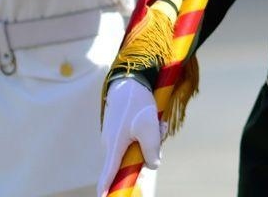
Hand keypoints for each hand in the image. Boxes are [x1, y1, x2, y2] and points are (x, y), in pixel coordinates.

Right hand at [98, 78, 162, 196]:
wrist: (129, 81)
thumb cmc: (137, 104)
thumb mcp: (149, 127)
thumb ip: (152, 149)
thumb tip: (153, 165)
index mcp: (115, 146)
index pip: (109, 173)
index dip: (107, 188)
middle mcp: (111, 145)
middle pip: (131, 161)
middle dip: (149, 151)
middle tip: (160, 129)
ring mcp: (115, 138)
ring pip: (137, 148)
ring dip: (151, 138)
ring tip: (158, 121)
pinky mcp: (120, 131)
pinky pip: (137, 138)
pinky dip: (148, 131)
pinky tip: (154, 118)